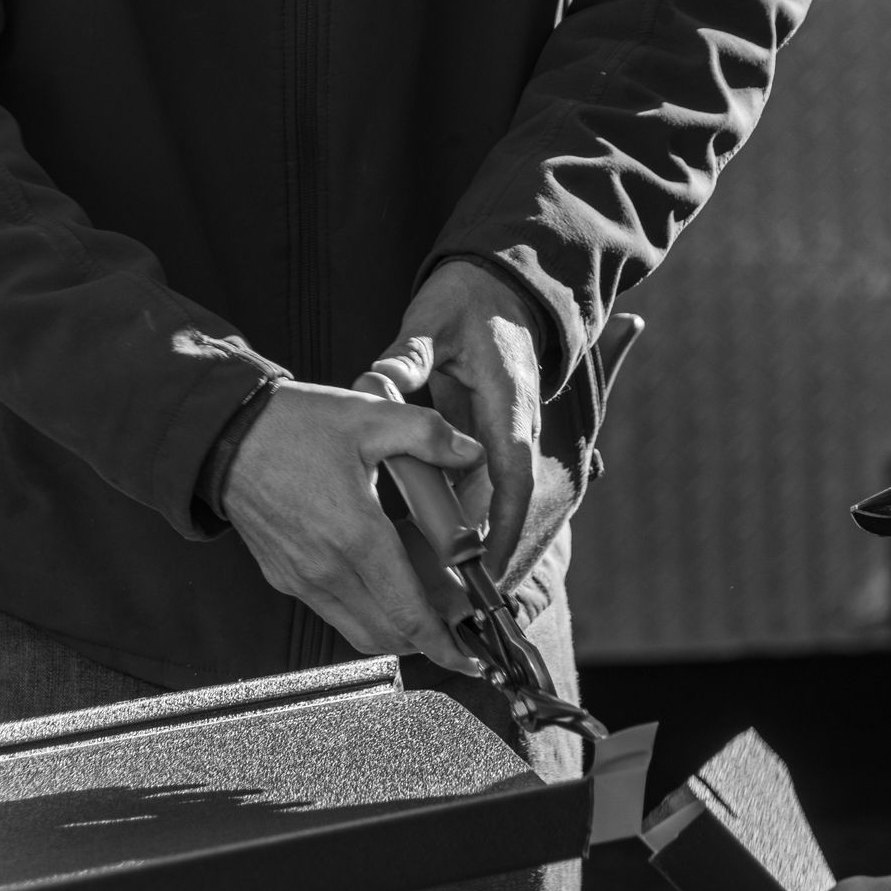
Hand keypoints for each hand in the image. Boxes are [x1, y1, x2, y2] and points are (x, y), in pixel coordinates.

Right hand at [221, 380, 483, 672]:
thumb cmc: (289, 426)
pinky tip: (381, 579)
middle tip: (455, 620)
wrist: (222, 435)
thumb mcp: (368, 416)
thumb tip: (471, 452)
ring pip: (360, 631)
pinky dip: (366, 611)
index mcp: (354, 535)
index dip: (444, 641)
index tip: (469, 656)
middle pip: (389, 634)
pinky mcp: (284, 577)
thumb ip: (427, 434)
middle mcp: (326, 569)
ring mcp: (301, 578)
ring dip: (396, 628)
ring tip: (423, 602)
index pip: (408, 611)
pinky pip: (334, 611)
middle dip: (428, 638)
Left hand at [370, 261, 544, 582]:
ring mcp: (503, 438)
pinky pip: (473, 490)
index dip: (500, 529)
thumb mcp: (434, 323)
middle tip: (447, 603)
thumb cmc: (470, 304)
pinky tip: (425, 551)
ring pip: (488, 504)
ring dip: (465, 546)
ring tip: (436, 596)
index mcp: (509, 409)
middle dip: (478, 556)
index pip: (512, 481)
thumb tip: (377, 382)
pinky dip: (453, 521)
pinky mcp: (488, 440)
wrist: (503, 287)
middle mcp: (513, 431)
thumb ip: (406, 357)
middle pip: (500, 508)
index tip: (481, 569)